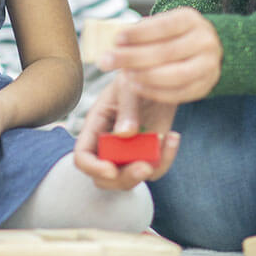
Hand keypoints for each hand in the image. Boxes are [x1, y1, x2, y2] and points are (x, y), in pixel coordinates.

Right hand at [73, 74, 180, 190]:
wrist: (159, 77)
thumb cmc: (136, 76)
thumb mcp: (129, 86)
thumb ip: (126, 109)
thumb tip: (124, 134)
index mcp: (95, 127)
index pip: (82, 156)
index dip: (93, 167)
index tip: (111, 169)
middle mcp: (108, 144)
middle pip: (104, 178)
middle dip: (124, 178)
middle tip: (145, 167)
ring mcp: (128, 152)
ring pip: (130, 179)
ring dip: (148, 170)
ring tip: (165, 142)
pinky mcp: (148, 153)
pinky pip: (154, 168)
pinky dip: (166, 159)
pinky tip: (173, 137)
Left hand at [99, 7, 220, 103]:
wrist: (206, 48)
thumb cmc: (173, 35)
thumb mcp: (162, 24)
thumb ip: (142, 32)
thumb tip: (116, 45)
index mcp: (190, 19)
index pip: (163, 26)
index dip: (138, 34)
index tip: (116, 40)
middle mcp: (204, 41)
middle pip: (166, 52)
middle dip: (132, 58)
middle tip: (107, 61)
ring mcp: (208, 65)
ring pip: (176, 75)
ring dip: (145, 76)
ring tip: (124, 75)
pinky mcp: (205, 86)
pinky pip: (179, 93)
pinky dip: (155, 92)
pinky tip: (136, 86)